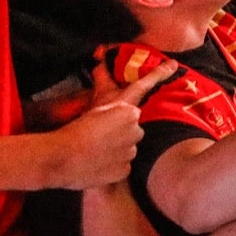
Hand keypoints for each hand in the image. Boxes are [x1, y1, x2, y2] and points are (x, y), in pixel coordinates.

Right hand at [39, 58, 176, 189]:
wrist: (61, 157)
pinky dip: (113, 166)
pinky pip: (123, 166)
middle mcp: (135, 128)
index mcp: (126, 110)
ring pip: (129, 148)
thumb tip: (112, 88)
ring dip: (117, 150)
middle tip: (101, 137)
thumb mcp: (90, 109)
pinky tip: (98, 165)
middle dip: (122, 132)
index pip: (145, 91)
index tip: (174, 65)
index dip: (160, 75)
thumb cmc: (73, 131)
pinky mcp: (125, 169)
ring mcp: (131, 150)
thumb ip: (109, 105)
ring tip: (96, 151)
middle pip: (134, 129)